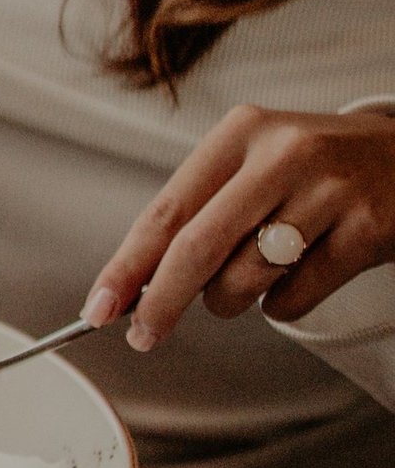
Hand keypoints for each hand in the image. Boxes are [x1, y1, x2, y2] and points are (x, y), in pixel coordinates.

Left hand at [87, 105, 394, 350]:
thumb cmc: (320, 171)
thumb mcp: (257, 165)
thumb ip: (201, 213)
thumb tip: (135, 283)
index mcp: (242, 133)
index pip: (166, 211)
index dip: (126, 266)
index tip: (101, 307)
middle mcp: (284, 153)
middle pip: (197, 247)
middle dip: (162, 302)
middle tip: (144, 334)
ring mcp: (329, 189)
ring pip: (245, 277)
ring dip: (234, 299)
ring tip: (255, 277)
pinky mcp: (367, 228)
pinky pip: (294, 297)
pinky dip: (283, 305)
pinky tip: (300, 275)